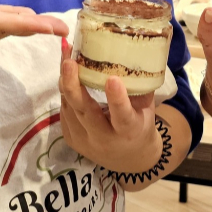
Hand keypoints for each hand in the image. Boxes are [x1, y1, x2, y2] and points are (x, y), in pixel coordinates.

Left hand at [57, 39, 159, 174]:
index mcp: (128, 131)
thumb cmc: (141, 125)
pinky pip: (65, 111)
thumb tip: (134, 51)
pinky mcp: (71, 139)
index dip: (116, 99)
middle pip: (84, 112)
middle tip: (69, 62)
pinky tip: (67, 72)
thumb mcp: (146, 108)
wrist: (129, 160)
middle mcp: (104, 138)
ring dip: (65, 82)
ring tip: (66, 55)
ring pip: (69, 108)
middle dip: (74, 86)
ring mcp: (84, 141)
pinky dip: (65, 91)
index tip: (112, 79)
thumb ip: (139, 86)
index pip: (122, 116)